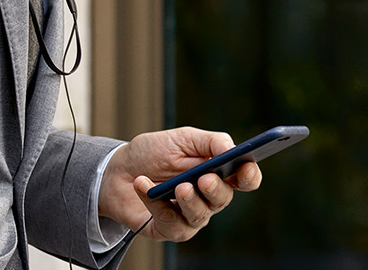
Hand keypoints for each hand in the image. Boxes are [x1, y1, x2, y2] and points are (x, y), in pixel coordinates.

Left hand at [96, 127, 262, 242]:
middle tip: (203, 178)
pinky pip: (170, 222)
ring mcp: (190, 216)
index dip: (250, 176)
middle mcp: (208, 198)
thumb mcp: (181, 138)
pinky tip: (142, 185)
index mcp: (217, 173)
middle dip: (215, 188)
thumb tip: (231, 149)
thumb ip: (210, 142)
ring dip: (189, 200)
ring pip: (199, 215)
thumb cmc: (152, 153)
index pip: (245, 180)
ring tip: (178, 186)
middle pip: (223, 198)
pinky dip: (155, 202)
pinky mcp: (169, 229)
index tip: (245, 167)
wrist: (117, 170)